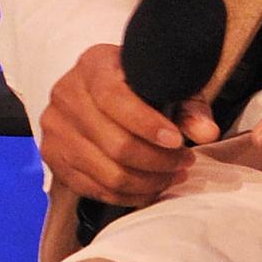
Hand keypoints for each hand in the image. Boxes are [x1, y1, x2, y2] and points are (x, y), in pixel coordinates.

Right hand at [40, 42, 220, 205]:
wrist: (95, 90)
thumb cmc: (136, 84)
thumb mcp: (165, 83)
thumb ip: (189, 106)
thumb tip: (207, 132)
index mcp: (93, 66)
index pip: (114, 100)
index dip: (148, 125)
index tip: (177, 141)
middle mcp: (66, 95)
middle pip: (114, 143)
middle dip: (158, 160)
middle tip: (185, 161)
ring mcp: (55, 130)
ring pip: (106, 172)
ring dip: (148, 181)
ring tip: (173, 174)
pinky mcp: (54, 158)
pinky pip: (95, 189)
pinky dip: (129, 195)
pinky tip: (151, 187)